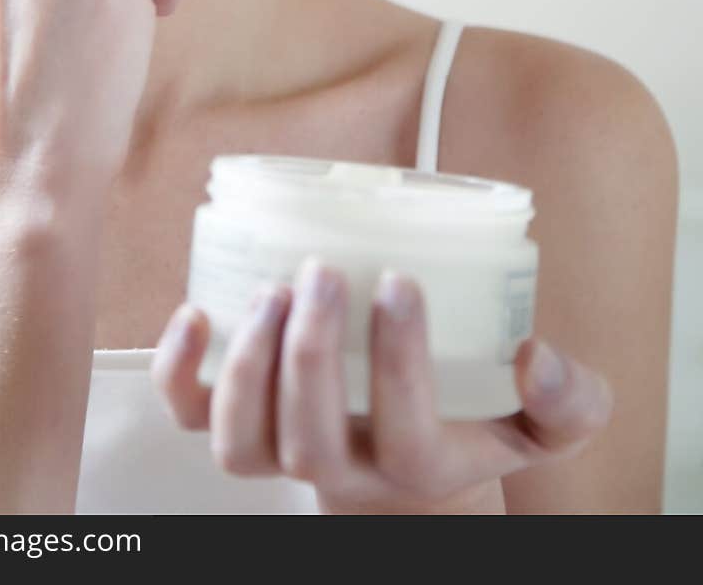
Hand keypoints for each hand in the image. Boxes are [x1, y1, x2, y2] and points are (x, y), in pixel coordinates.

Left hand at [151, 257, 614, 511]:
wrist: (407, 472)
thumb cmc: (470, 425)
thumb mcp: (538, 425)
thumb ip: (566, 399)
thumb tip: (537, 357)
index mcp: (419, 465)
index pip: (404, 432)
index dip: (397, 361)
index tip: (399, 280)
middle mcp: (343, 472)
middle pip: (308, 441)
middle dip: (309, 355)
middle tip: (321, 272)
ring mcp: (283, 455)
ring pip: (242, 443)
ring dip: (247, 365)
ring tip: (271, 288)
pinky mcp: (242, 428)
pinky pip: (191, 419)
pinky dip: (179, 372)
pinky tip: (196, 312)